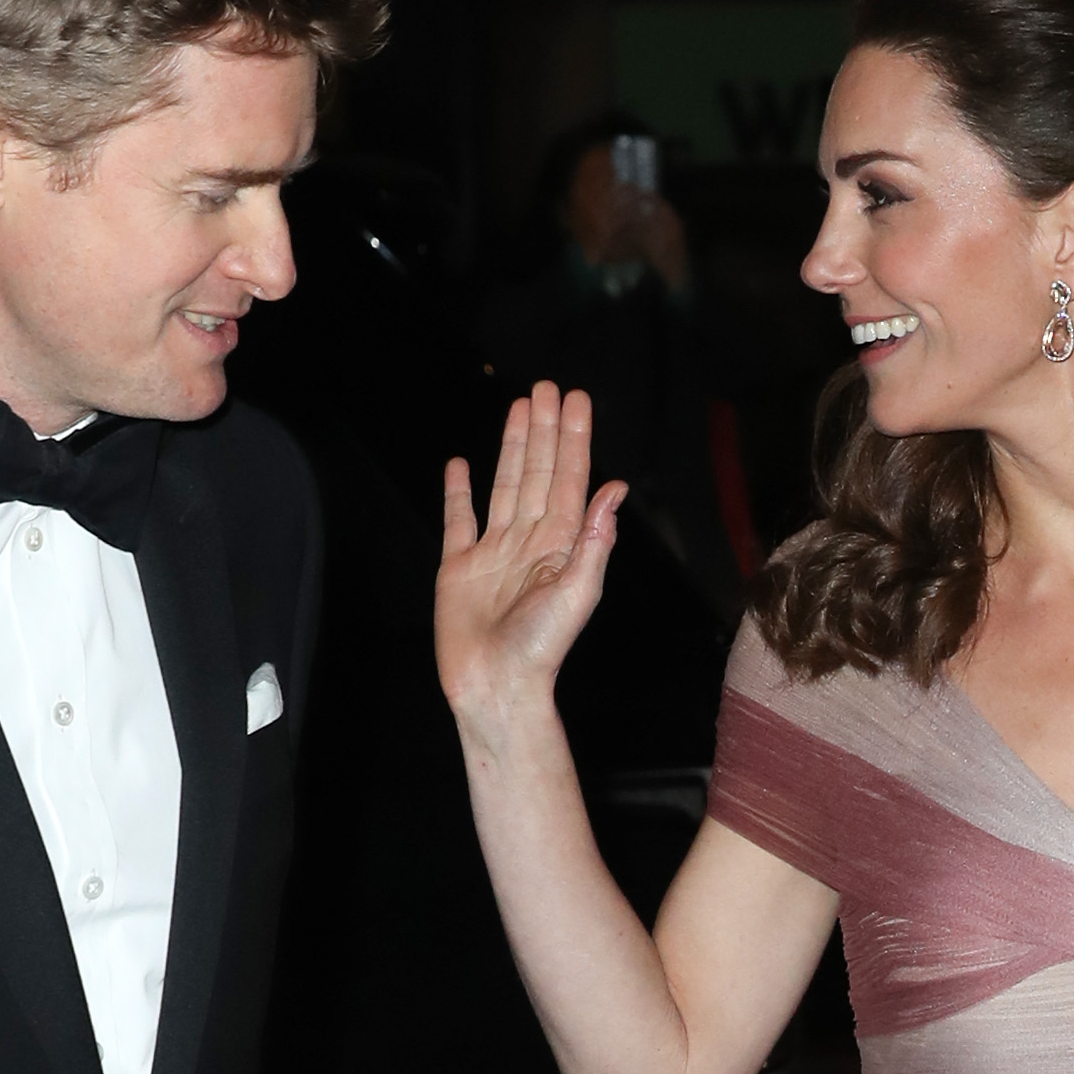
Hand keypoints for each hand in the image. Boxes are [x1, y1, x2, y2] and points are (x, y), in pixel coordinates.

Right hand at [437, 384, 625, 733]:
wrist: (495, 687)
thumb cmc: (541, 649)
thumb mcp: (578, 592)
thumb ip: (596, 540)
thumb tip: (615, 488)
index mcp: (561, 545)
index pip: (570, 479)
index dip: (573, 438)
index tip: (576, 400)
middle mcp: (529, 542)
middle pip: (538, 472)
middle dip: (544, 429)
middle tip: (547, 386)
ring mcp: (493, 552)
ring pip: (504, 485)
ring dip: (512, 446)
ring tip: (518, 407)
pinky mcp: (458, 567)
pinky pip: (458, 520)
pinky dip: (459, 492)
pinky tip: (461, 464)